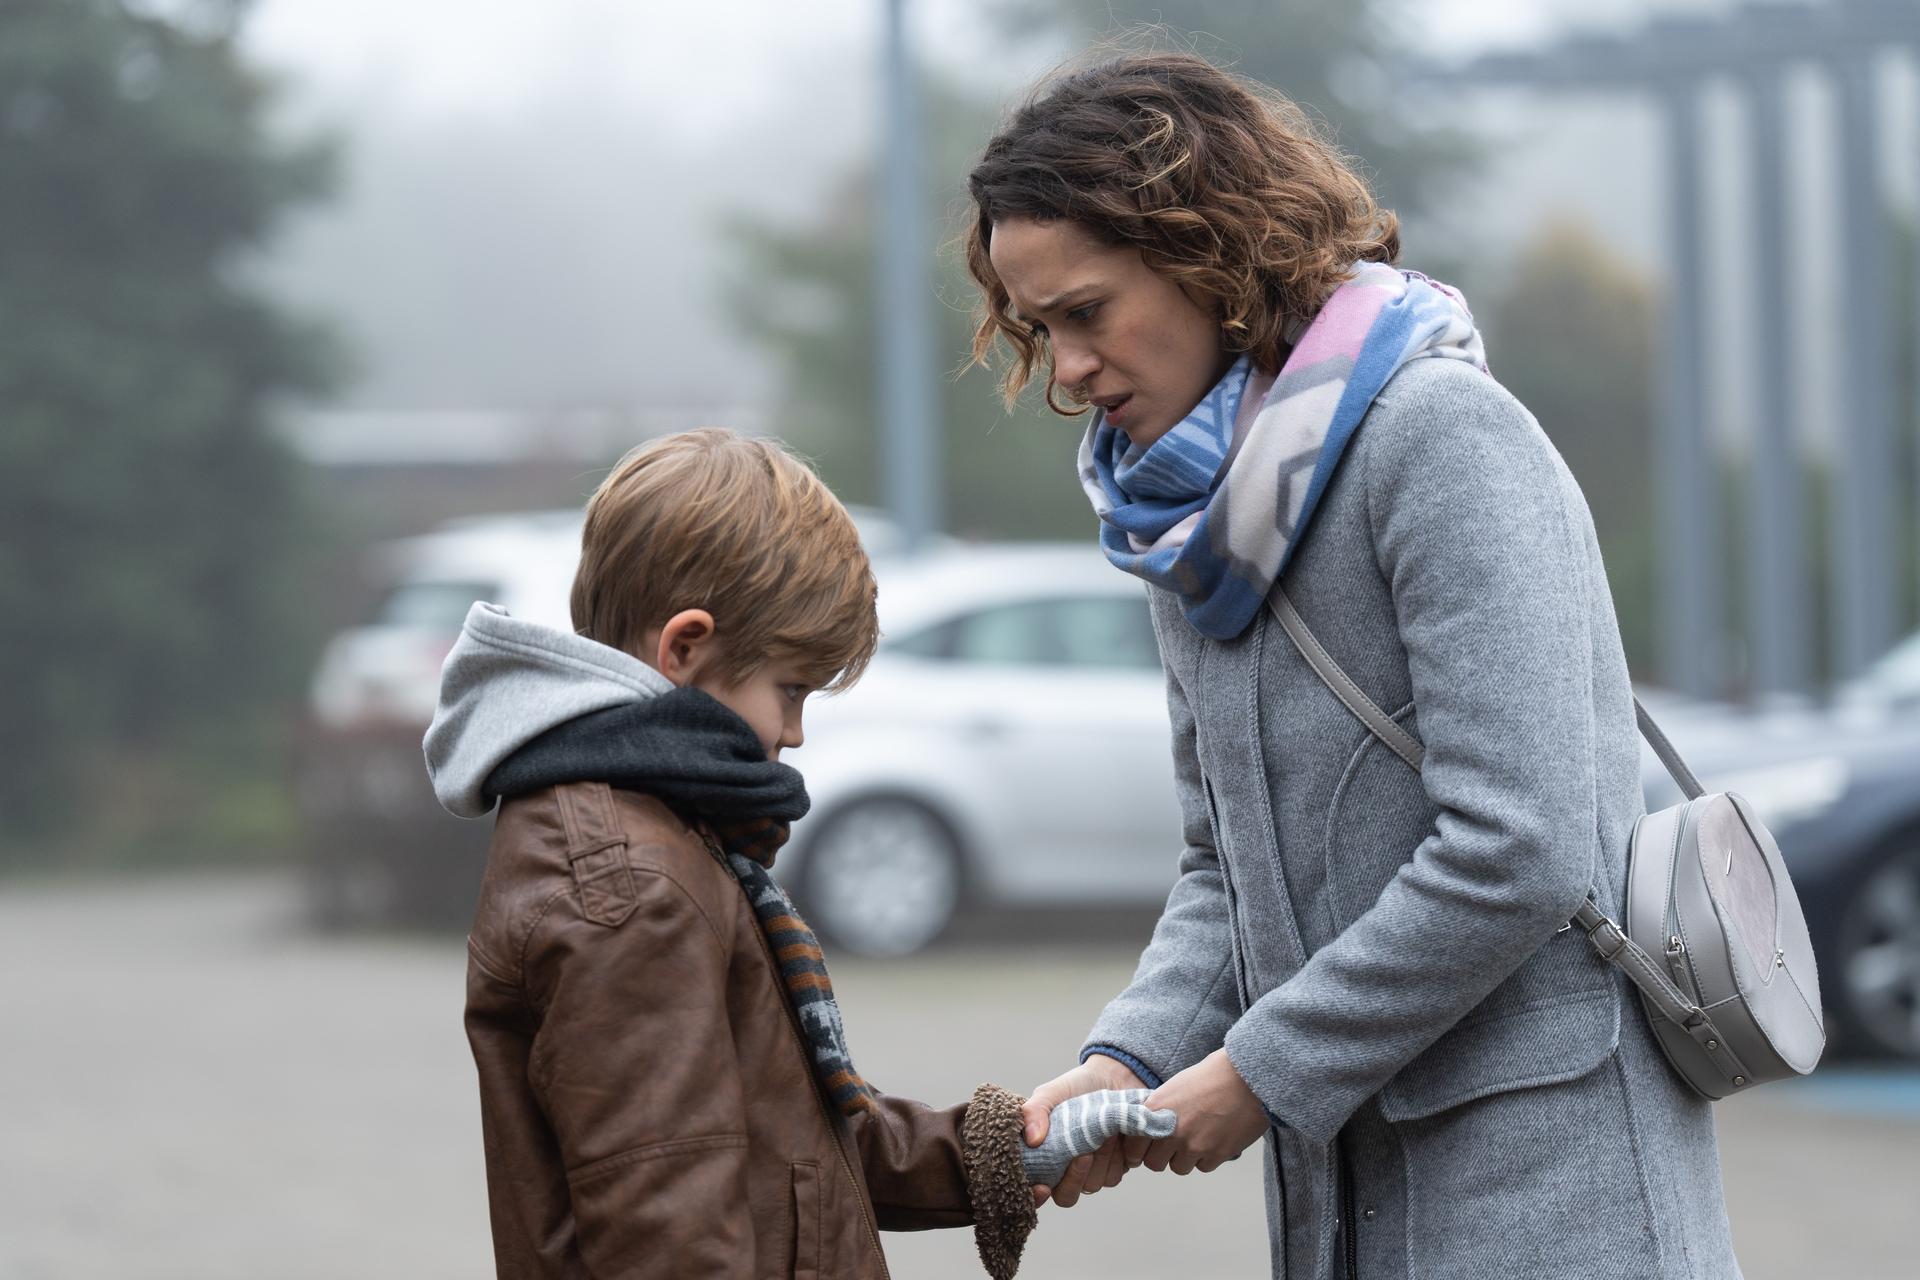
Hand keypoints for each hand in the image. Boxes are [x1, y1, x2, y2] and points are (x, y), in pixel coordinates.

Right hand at [1021, 1055, 1144, 1206]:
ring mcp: (1104, 1168)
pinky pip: (1136, 1166)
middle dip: (1080, 1172)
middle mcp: (1075, 1171)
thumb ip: (1035, 1111)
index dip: (1038, 1196)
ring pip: (1106, 1180)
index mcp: (1049, 1160)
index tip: (1044, 1186)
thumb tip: (1032, 1139)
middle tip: (1089, 1147)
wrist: (1115, 1074)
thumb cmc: (1077, 1087)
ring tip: (1111, 1130)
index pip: (1037, 1193)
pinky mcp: (1130, 1160)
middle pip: (1072, 1193)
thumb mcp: (1051, 1094)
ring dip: (1109, 1156)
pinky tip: (1131, 1130)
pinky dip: (1136, 1147)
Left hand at [1143, 1049, 1267, 1173]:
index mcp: (1156, 1110)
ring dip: (1185, 1158)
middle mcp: (1171, 1131)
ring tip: (1197, 1137)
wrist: (1247, 1077)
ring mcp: (1194, 1145)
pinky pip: (1203, 1167)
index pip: (1133, 1147)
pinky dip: (1207, 1157)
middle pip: (1154, 1163)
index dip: (1137, 1151)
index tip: (1144, 1150)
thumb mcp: (1175, 1086)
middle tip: (1172, 1145)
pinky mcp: (1216, 1154)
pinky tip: (1214, 1138)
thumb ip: (1159, 1110)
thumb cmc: (1212, 1075)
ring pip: (1179, 1167)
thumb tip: (1149, 1126)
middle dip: (1161, 1156)